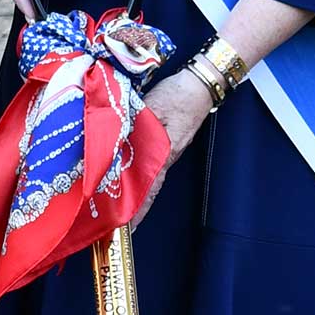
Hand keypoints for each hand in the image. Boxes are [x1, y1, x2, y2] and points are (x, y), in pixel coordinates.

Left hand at [129, 70, 212, 228]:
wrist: (200, 84)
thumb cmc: (177, 94)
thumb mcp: (151, 108)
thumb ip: (134, 127)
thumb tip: (114, 146)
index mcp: (164, 153)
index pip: (147, 189)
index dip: (136, 211)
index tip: (125, 230)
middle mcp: (167, 157)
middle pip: (147, 188)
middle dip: (132, 207)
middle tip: (113, 224)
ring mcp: (169, 150)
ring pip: (148, 176)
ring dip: (134, 192)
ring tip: (116, 206)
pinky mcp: (168, 141)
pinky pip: (150, 164)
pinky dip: (138, 174)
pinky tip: (128, 177)